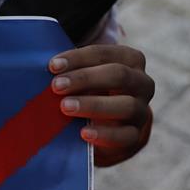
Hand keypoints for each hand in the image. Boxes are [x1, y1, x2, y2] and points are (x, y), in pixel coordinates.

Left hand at [49, 45, 154, 166]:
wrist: (108, 126)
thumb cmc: (90, 91)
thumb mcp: (84, 77)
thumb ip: (70, 70)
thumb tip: (47, 69)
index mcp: (130, 60)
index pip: (105, 54)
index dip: (78, 58)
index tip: (52, 66)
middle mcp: (142, 83)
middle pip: (118, 75)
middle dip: (85, 78)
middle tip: (56, 86)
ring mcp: (141, 110)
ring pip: (126, 105)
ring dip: (93, 105)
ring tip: (65, 107)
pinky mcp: (135, 135)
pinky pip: (126, 135)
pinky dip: (105, 134)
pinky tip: (84, 133)